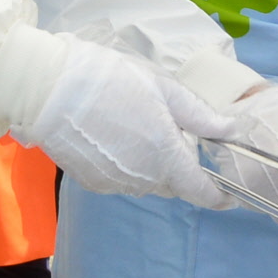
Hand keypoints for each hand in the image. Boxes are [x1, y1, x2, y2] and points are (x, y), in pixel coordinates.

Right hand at [14, 40, 231, 208]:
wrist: (47, 90)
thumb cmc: (111, 80)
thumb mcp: (164, 88)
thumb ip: (200, 116)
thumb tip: (231, 131)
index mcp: (166, 158)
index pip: (202, 192)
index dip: (220, 197)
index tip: (230, 195)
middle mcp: (143, 180)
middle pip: (173, 184)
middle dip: (181, 168)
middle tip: (176, 135)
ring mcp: (115, 183)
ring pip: (147, 182)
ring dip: (153, 165)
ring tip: (140, 128)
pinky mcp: (91, 182)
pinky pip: (122, 179)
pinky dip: (128, 164)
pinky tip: (116, 136)